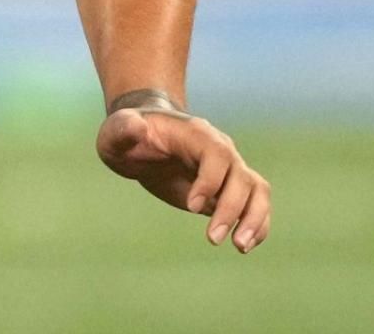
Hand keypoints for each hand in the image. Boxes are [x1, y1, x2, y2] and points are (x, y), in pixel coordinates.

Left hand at [96, 105, 271, 253]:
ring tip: (239, 247)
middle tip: (212, 238)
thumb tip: (137, 127)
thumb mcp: (116, 130)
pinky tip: (243, 245)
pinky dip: (256, 225)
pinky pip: (255, 205)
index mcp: (196, 133)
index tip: (191, 206)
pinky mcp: (228, 189)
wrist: (144, 139)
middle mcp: (220, 149)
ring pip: (257, 191)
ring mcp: (228, 169)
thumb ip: (124, 129)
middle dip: (232, 209)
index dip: (210, 180)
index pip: (217, 154)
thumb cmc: (128, 135)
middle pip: (241, 176)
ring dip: (254, 219)